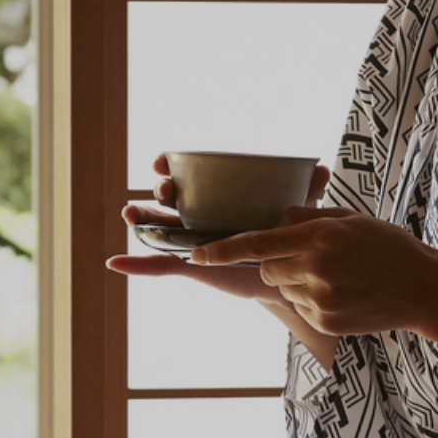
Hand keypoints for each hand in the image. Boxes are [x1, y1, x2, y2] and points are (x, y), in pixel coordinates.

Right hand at [102, 154, 332, 306]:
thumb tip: (322, 167)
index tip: (164, 160)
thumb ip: (307, 189)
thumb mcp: (297, 212)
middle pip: (168, 198)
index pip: (185, 175)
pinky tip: (115, 262)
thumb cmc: (285, 239)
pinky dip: (134, 265)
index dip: (170, 165)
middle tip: (165, 186)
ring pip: (156, 226)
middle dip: (160, 189)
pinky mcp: (189, 265)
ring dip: (140, 218)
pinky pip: (156, 266)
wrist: (286, 277)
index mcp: (214, 198)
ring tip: (131, 213)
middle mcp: (197, 216)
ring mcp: (190, 241)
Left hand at [191, 206, 437, 350]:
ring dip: (295, 280)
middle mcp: (314, 269)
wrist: (424, 289)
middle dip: (276, 261)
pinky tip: (342, 293)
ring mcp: (318, 299)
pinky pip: (300, 306)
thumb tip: (274, 222)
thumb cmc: (387, 246)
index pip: (255, 243)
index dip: (220, 250)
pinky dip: (311, 299)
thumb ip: (307, 219)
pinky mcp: (324, 321)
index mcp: (318, 238)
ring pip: (282, 288)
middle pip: (266, 268)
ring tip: (334, 276)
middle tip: (309, 257)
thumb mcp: (349, 219)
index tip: (194, 255)